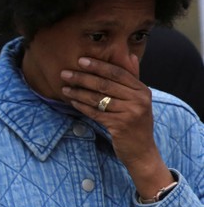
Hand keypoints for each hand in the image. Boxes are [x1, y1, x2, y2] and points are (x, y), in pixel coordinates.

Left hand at [60, 56, 172, 197]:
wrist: (142, 151)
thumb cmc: (136, 123)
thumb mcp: (139, 100)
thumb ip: (133, 79)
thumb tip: (130, 55)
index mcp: (143, 90)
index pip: (118, 73)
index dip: (98, 65)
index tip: (81, 60)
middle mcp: (139, 100)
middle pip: (105, 84)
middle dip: (83, 77)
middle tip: (65, 73)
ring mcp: (130, 113)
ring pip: (98, 98)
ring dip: (78, 92)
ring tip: (64, 88)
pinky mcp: (119, 125)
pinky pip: (95, 112)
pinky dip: (82, 106)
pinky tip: (72, 101)